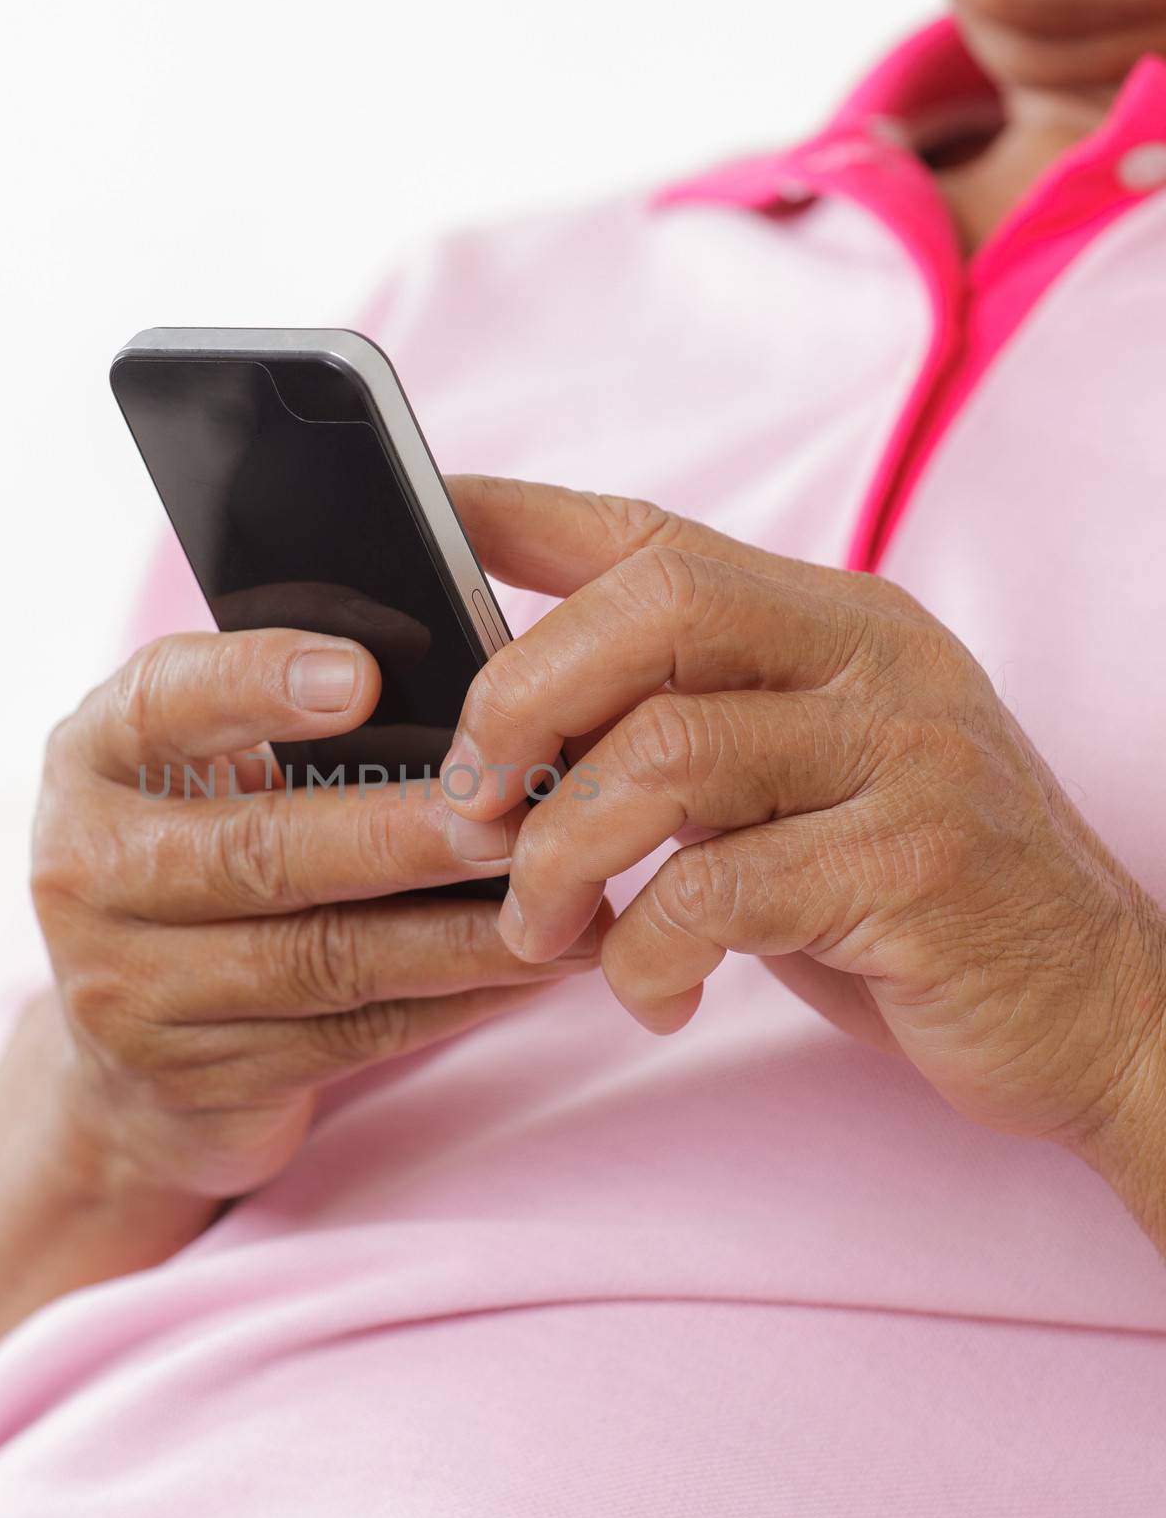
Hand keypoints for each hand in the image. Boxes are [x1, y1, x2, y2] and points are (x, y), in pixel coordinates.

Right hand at [31, 627, 603, 1198]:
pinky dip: (453, 1004)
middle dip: (400, 837)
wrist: (121, 1050)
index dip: (256, 683)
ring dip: (457, 937)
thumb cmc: (199, 854)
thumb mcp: (203, 772)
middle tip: (514, 821)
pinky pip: (352, 1037)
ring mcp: (130, 990)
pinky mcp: (196, 1079)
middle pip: (259, 852)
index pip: (161, 702)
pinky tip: (528, 973)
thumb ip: (289, 727)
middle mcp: (88, 871)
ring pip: (321, 960)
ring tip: (562, 910)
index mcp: (95, 760)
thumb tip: (470, 705)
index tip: (362, 674)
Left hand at [442, 476, 1165, 1170]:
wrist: (1089, 1003)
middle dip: (520, 703)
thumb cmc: (897, 894)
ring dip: (560, 854)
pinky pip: (718, 889)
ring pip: (665, 752)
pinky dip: (643, 953)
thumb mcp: (786, 787)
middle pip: (651, 610)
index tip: (427, 514)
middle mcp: (869, 656)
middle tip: (467, 805)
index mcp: (825, 621)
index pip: (652, 537)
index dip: (522, 517)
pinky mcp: (918, 862)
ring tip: (540, 929)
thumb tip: (509, 729)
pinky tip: (647, 994)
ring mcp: (906, 750)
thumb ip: (681, 734)